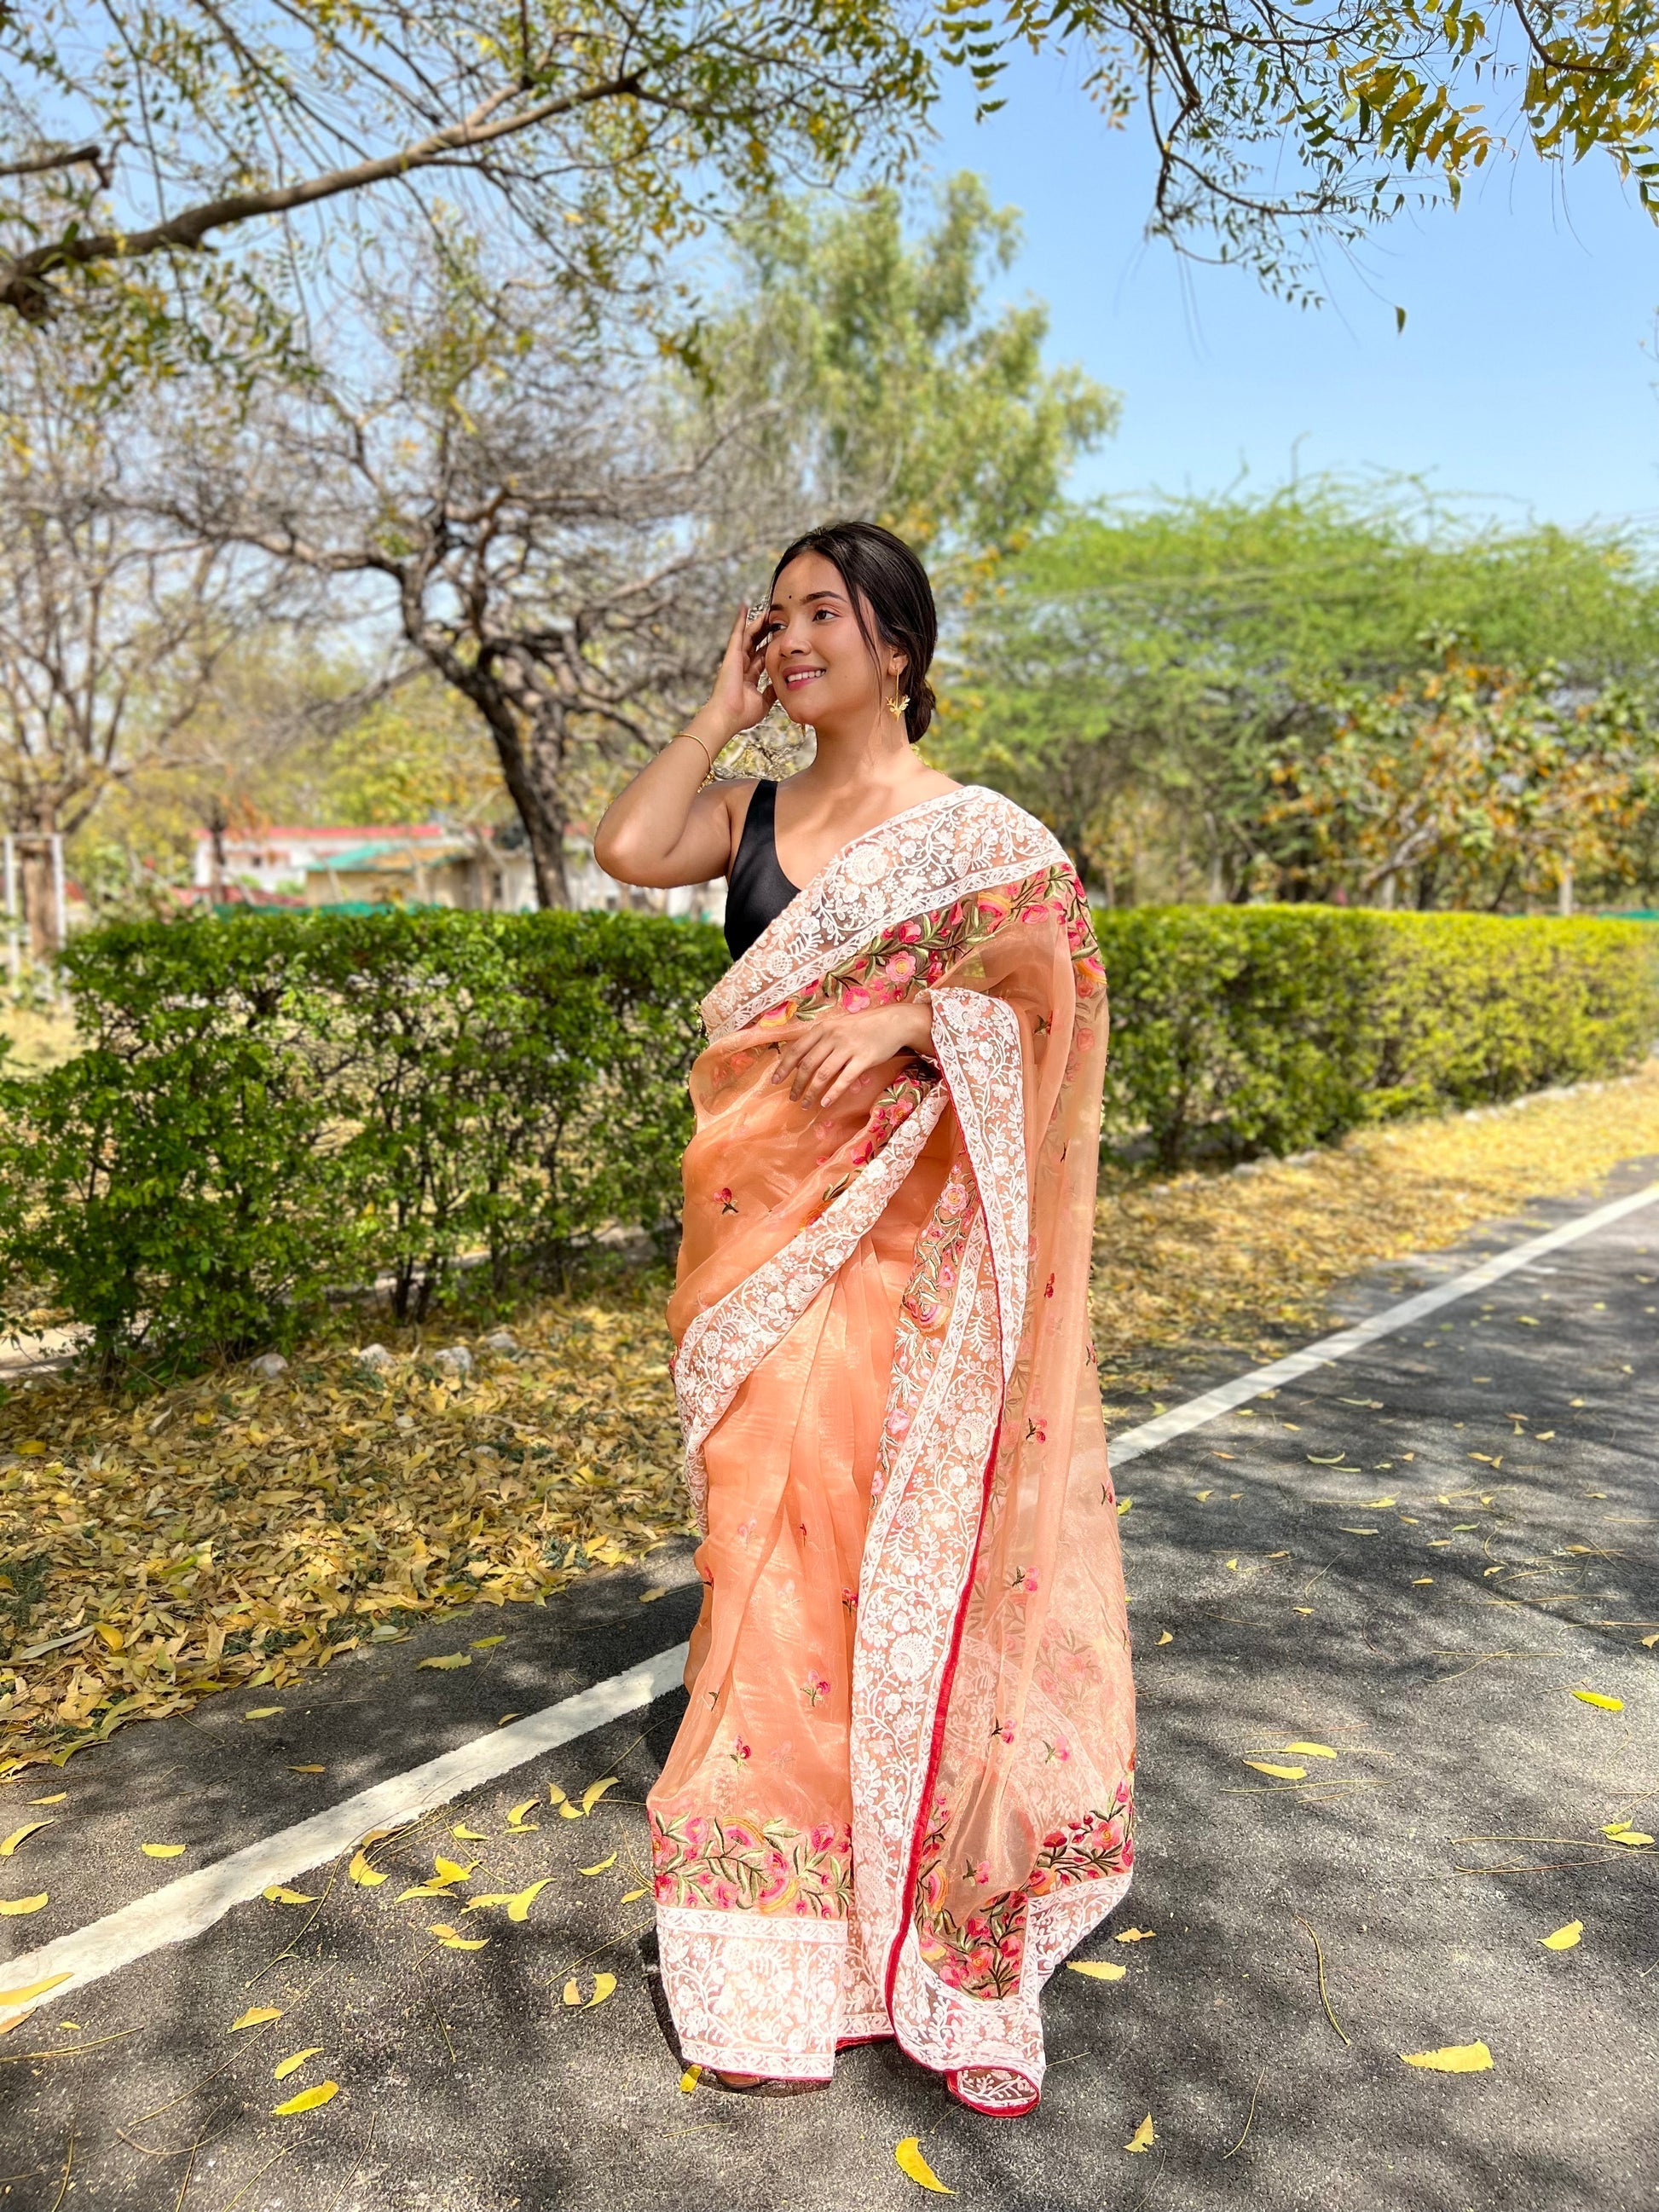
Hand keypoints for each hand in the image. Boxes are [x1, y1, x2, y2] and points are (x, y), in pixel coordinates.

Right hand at [695, 600, 772, 746]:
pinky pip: (738, 633)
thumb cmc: (743, 714)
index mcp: (749, 677)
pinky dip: (741, 619)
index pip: (762, 657)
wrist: (728, 716)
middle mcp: (742, 666)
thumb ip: (772, 691)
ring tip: (768, 610)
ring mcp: (736, 658)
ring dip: (758, 623)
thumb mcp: (764, 702)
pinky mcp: (732, 654)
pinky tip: (745, 607)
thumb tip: (782, 684)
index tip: (781, 639)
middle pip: (756, 644)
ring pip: (749, 636)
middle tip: (777, 619)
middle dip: (766, 632)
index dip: (771, 647)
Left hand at [769, 1000, 934, 1109]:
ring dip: (811, 1092)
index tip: (775, 1081)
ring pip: (823, 1074)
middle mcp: (833, 1037)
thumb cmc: (862, 1026)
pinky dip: (832, 1093)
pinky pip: (844, 1079)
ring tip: (805, 1104)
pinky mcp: (863, 1059)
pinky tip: (825, 1103)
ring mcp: (848, 1048)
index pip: (797, 1049)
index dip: (784, 1067)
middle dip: (797, 1084)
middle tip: (791, 1098)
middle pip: (807, 1065)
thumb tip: (799, 1062)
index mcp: (823, 1028)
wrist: (892, 1022)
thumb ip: (819, 1041)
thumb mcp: (837, 1027)